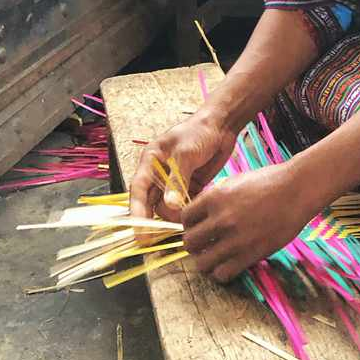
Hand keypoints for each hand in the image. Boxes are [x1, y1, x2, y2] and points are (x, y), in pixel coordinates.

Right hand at [129, 105, 236, 222]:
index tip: (139, 232)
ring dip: (175, 216)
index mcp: (151, 161)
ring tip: (187, 221)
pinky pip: (184, 205)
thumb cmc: (199, 131)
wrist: (222, 125)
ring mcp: (174, 181)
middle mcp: (159, 173)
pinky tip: (197, 213)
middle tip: (164, 234)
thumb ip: (177, 179)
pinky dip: (188, 211)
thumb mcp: (186, 153)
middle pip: (151, 202)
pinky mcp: (190, 186)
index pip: (138, 190)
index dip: (137, 212)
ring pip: (168, 207)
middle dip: (157, 219)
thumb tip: (170, 205)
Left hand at [181, 161, 315, 282]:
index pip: (185, 218)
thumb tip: (201, 212)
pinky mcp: (250, 254)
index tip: (198, 227)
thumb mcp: (236, 181)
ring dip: (206, 262)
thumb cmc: (269, 181)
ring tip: (215, 257)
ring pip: (202, 264)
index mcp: (215, 197)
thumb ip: (216, 197)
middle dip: (195, 245)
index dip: (189, 225)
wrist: (297, 190)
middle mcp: (221, 219)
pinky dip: (221, 273)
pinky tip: (229, 264)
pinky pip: (223, 274)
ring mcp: (235, 239)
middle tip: (205, 244)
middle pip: (189, 243)